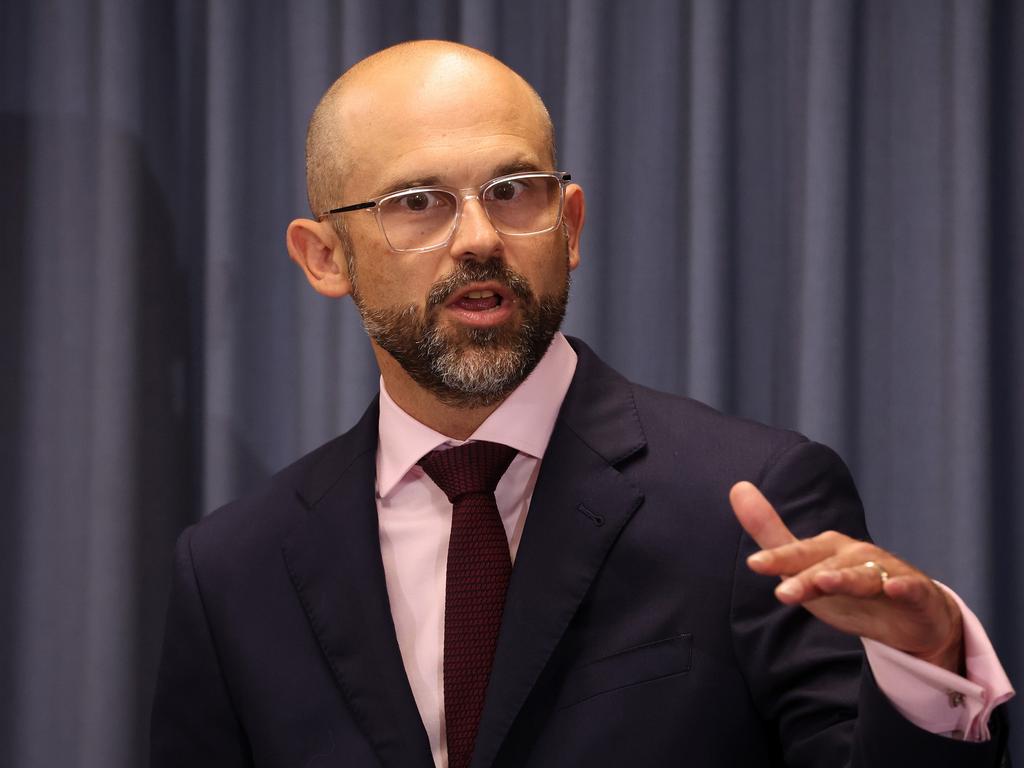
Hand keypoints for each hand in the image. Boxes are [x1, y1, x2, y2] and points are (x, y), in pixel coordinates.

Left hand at [729, 481, 964, 674]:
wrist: (912, 616)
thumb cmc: (849, 590)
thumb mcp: (805, 568)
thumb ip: (771, 535)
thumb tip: (736, 486)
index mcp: (828, 549)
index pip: (798, 555)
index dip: (777, 559)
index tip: (753, 563)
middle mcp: (856, 555)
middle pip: (827, 566)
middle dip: (805, 578)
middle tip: (782, 593)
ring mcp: (886, 572)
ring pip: (862, 577)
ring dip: (844, 579)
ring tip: (824, 583)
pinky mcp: (914, 593)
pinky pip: (908, 588)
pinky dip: (902, 586)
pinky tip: (893, 587)